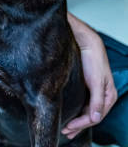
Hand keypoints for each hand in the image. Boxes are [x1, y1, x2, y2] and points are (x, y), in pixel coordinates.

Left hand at [62, 19, 117, 138]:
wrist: (86, 43)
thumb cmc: (93, 60)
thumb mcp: (96, 82)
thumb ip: (96, 101)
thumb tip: (95, 119)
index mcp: (109, 96)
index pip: (95, 117)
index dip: (81, 124)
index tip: (68, 128)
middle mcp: (103, 96)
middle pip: (90, 116)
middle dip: (78, 126)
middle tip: (65, 133)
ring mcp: (94, 92)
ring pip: (86, 111)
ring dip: (76, 120)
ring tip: (66, 129)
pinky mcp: (87, 87)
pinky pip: (82, 103)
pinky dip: (76, 111)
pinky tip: (69, 115)